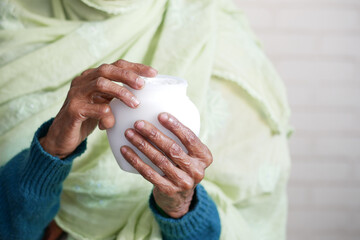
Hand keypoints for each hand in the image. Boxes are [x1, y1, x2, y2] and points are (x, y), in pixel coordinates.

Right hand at [39, 59, 156, 158]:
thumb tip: (144, 92)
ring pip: (100, 84)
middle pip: (107, 70)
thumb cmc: (89, 119)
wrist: (63, 137)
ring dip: (121, 93)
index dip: (135, 67)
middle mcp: (83, 81)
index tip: (153, 73)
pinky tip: (111, 123)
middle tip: (143, 85)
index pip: (116, 65)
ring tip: (135, 104)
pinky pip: (93, 108)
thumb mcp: (104, 103)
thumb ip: (117, 96)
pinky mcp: (73, 110)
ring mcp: (76, 94)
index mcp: (92, 77)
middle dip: (128, 76)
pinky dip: (106, 115)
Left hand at [120, 113, 212, 217]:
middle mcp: (196, 170)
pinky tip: (125, 150)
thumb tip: (160, 115)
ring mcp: (182, 182)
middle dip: (154, 134)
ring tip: (129, 133)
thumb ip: (182, 139)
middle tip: (138, 123)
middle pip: (172, 149)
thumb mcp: (190, 153)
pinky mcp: (168, 190)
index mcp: (204, 157)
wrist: (180, 197)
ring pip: (159, 160)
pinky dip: (136, 161)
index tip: (160, 115)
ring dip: (142, 145)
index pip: (190, 138)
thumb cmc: (182, 165)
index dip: (175, 126)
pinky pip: (149, 173)